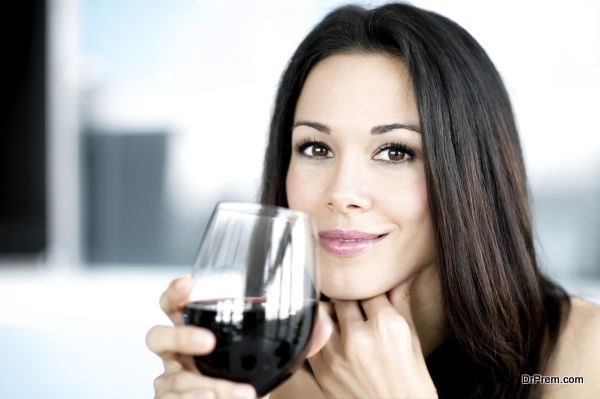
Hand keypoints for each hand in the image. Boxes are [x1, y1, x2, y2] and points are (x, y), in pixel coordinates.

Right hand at [146, 276, 333, 398]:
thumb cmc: (245, 375)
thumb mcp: (270, 356)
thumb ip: (297, 340)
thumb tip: (324, 323)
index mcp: (197, 329)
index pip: (174, 305)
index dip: (175, 292)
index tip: (190, 283)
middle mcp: (178, 354)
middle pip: (158, 336)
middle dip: (181, 335)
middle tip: (209, 341)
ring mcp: (172, 380)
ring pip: (169, 378)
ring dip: (200, 383)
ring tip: (234, 392)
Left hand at [308, 273, 437, 398]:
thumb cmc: (410, 385)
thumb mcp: (412, 341)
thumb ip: (401, 303)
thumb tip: (403, 274)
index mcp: (387, 327)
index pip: (370, 289)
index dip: (371, 290)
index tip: (372, 295)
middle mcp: (360, 338)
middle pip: (344, 297)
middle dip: (351, 300)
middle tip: (358, 308)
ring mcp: (337, 354)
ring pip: (323, 311)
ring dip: (333, 313)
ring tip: (344, 321)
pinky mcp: (321, 369)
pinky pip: (314, 336)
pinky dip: (321, 332)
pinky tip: (334, 337)